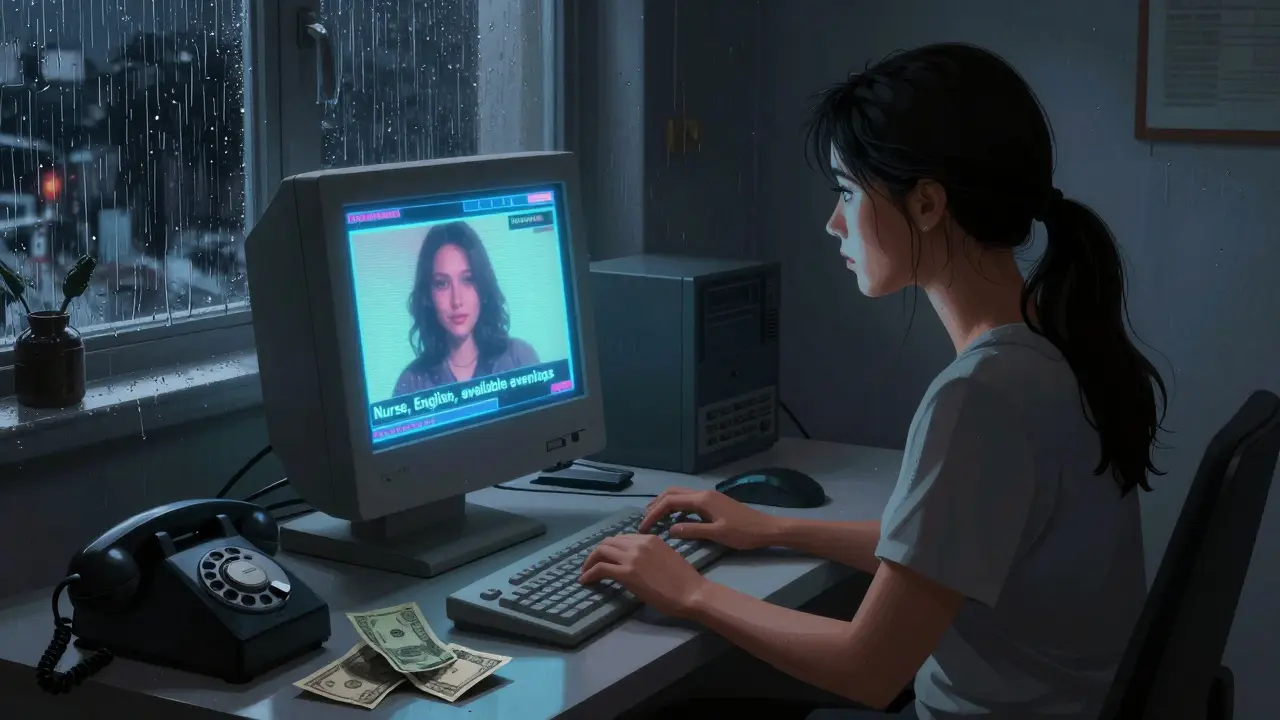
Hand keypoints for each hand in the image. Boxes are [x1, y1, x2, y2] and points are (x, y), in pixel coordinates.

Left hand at [578, 534, 708, 617]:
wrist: (691, 592)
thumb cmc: (684, 580)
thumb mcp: (666, 556)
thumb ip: (649, 554)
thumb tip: (634, 561)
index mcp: (649, 538)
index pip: (621, 538)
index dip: (610, 548)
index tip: (605, 558)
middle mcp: (638, 543)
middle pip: (608, 542)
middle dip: (597, 553)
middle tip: (591, 565)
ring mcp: (631, 557)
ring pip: (601, 552)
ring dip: (590, 562)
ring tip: (585, 573)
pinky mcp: (626, 573)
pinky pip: (600, 568)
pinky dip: (589, 573)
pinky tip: (585, 581)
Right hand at [639, 487, 778, 550]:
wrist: (766, 529)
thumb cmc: (743, 533)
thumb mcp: (716, 534)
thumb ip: (692, 531)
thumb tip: (668, 530)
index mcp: (702, 500)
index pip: (669, 502)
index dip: (653, 514)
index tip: (644, 528)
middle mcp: (703, 493)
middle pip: (671, 493)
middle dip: (655, 505)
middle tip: (645, 521)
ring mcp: (708, 496)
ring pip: (679, 494)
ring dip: (664, 504)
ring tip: (654, 519)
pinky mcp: (713, 502)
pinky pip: (688, 500)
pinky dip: (675, 506)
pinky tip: (674, 520)